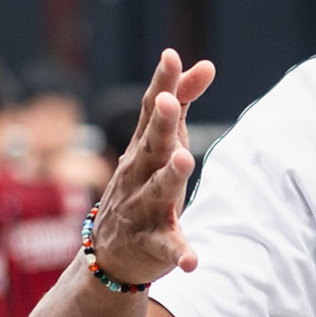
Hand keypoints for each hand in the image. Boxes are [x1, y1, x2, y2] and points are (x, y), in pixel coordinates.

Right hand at [89, 50, 216, 286]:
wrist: (110, 254)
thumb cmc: (143, 184)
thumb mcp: (161, 143)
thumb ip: (182, 103)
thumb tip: (205, 63)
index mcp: (144, 148)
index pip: (152, 110)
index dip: (162, 83)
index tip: (170, 55)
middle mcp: (139, 174)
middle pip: (152, 146)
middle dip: (162, 125)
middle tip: (172, 103)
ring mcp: (143, 209)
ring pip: (157, 191)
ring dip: (170, 176)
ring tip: (185, 161)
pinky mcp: (152, 244)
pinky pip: (167, 247)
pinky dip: (178, 252)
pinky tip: (192, 261)